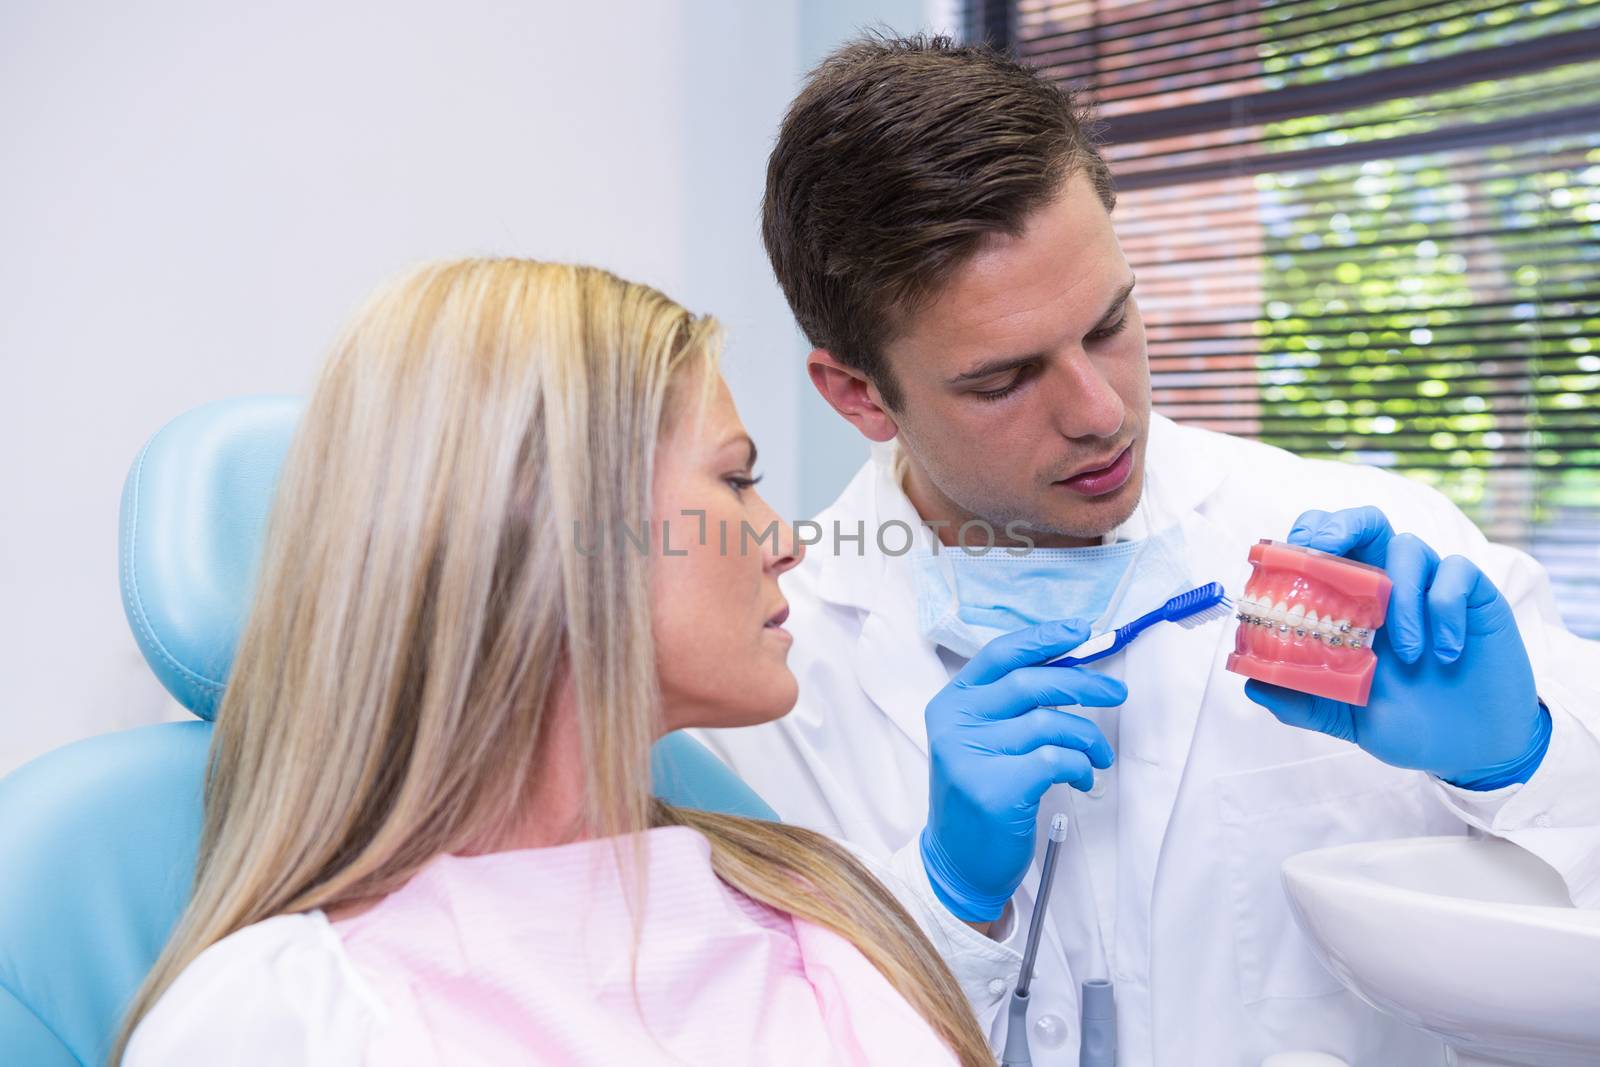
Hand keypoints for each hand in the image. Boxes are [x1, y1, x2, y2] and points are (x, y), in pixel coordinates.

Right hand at [920, 618, 1126, 921]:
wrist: (959, 862)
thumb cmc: (982, 794)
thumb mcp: (983, 740)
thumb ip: (1013, 705)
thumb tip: (1074, 667)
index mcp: (952, 702)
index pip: (1000, 654)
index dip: (1044, 637)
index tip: (1083, 630)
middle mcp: (955, 723)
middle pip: (1031, 683)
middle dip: (1084, 684)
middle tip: (1117, 694)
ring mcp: (971, 756)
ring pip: (1051, 723)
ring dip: (1088, 738)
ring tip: (1099, 757)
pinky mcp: (995, 789)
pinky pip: (1056, 760)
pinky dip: (1081, 766)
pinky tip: (1083, 779)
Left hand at [1244, 505, 1549, 788]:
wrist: (1469, 751)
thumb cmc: (1405, 724)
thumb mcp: (1343, 716)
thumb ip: (1300, 700)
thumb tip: (1252, 684)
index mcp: (1352, 606)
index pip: (1326, 549)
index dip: (1306, 537)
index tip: (1288, 555)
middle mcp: (1390, 588)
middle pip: (1366, 524)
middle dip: (1344, 526)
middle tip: (1326, 552)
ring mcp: (1431, 589)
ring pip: (1409, 547)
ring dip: (1402, 598)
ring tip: (1409, 654)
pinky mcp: (1475, 598)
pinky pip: (1456, 573)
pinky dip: (1445, 608)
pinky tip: (1448, 652)